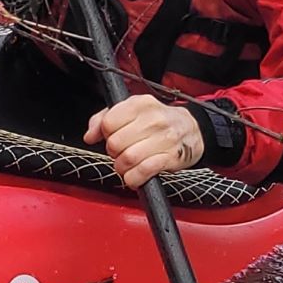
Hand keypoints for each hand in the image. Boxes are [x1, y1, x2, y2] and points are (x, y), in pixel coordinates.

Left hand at [87, 95, 205, 188]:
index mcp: (141, 103)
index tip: (112, 137)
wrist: (192, 129)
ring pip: (127, 159)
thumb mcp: (132, 110)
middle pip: (115, 143)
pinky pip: (143, 171)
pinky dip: (133, 178)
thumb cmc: (158, 120)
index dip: (105, 134)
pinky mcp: (171, 158)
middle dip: (113, 152)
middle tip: (121, 152)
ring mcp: (164, 139)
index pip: (108, 122)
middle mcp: (153, 119)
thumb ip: (105, 118)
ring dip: (122, 168)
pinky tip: (134, 176)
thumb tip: (89, 136)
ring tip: (126, 165)